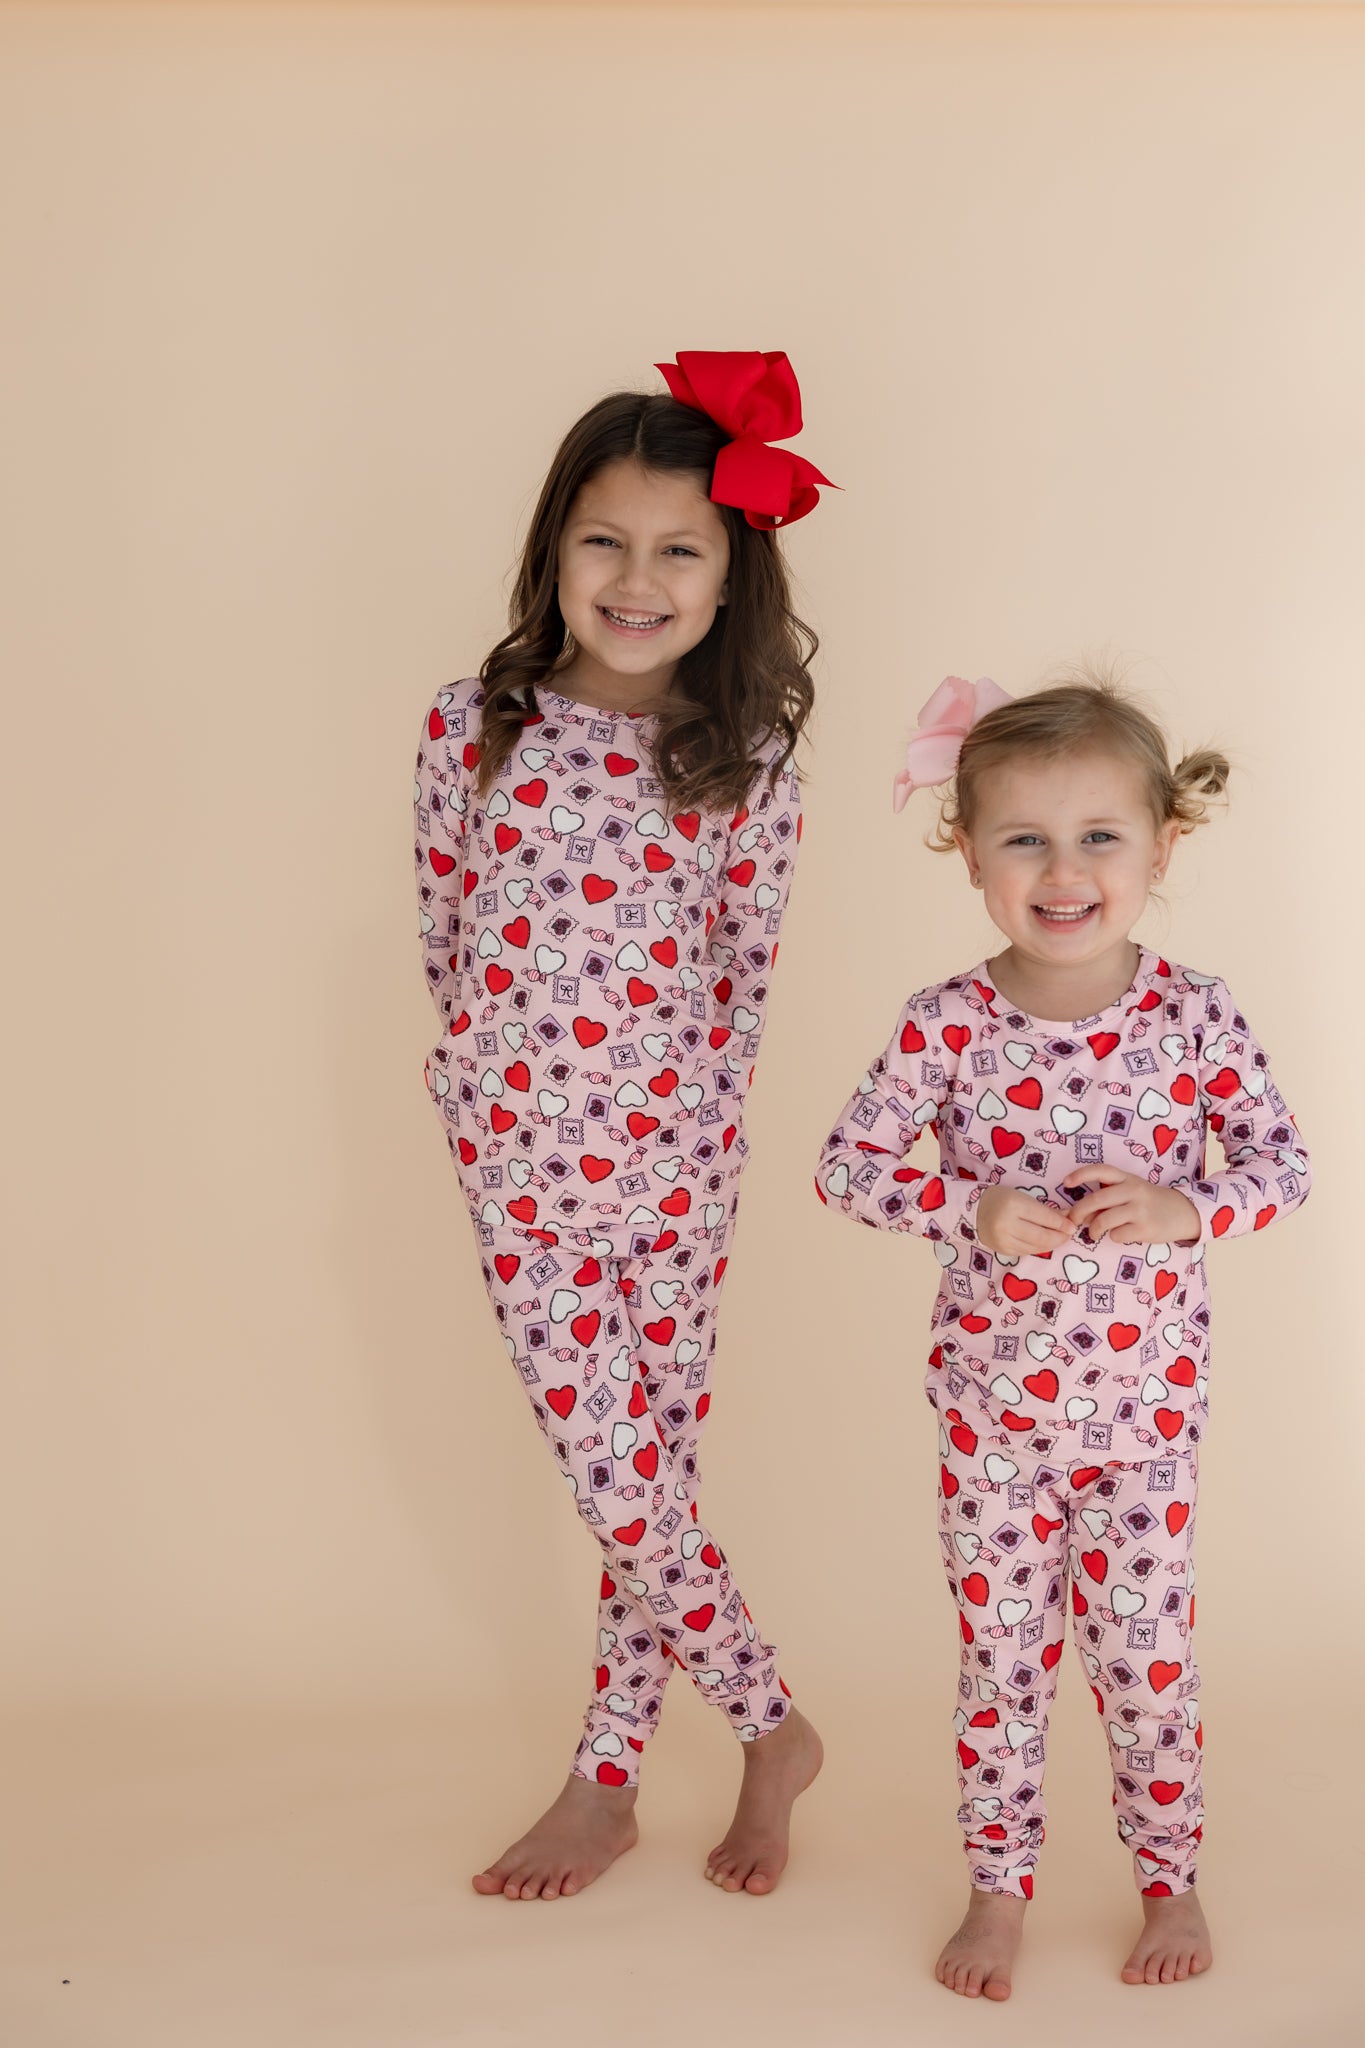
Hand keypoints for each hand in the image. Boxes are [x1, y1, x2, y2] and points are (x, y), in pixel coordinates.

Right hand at [976, 1186, 1074, 1257]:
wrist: (972, 1211)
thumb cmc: (1000, 1199)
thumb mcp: (1022, 1197)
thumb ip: (1045, 1210)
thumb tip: (1067, 1218)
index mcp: (1013, 1205)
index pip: (1044, 1217)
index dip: (1061, 1223)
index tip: (1072, 1225)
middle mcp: (1007, 1224)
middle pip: (1042, 1236)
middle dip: (1059, 1237)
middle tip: (1069, 1235)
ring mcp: (1004, 1240)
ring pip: (1036, 1247)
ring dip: (1051, 1244)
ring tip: (1059, 1238)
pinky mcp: (1003, 1250)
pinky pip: (1027, 1251)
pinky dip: (1038, 1248)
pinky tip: (1045, 1243)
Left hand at [1059, 1165, 1200, 1246]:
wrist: (1182, 1213)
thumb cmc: (1149, 1202)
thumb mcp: (1131, 1192)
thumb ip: (1107, 1198)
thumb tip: (1077, 1213)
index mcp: (1127, 1178)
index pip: (1101, 1170)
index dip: (1081, 1175)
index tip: (1066, 1183)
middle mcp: (1133, 1190)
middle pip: (1096, 1200)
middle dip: (1078, 1212)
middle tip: (1072, 1221)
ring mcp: (1140, 1210)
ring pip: (1103, 1220)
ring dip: (1093, 1229)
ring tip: (1094, 1233)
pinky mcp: (1146, 1228)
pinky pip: (1117, 1235)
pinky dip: (1113, 1237)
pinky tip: (1120, 1234)